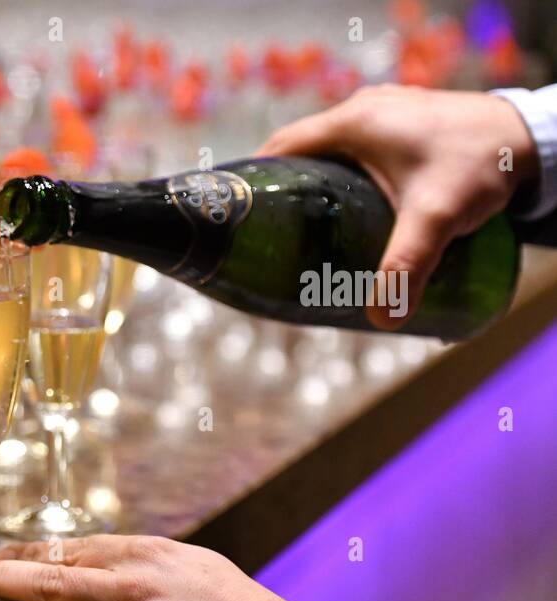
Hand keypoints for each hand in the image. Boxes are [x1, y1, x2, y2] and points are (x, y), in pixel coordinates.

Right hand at [257, 85, 538, 319]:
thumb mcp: (437, 218)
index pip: (281, 148)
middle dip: (283, 190)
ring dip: (313, 183)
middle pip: (301, 150)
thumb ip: (406, 266)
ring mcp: (385, 114)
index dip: (256, 180)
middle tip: (272, 236)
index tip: (242, 216)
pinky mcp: (404, 124)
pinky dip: (341, 174)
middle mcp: (363, 111)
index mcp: (353, 123)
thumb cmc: (482, 165)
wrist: (535, 136)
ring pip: (329, 150)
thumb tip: (381, 320)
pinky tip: (349, 208)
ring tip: (306, 228)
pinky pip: (356, 148)